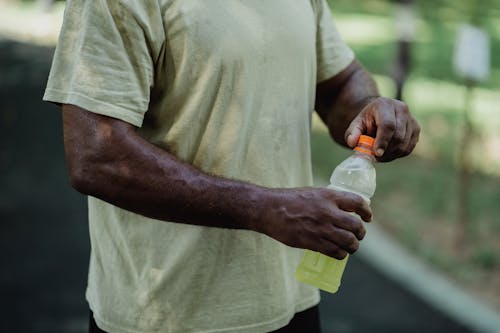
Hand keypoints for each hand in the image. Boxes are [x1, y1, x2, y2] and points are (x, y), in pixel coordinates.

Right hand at [257, 187, 371, 258]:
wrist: (269, 209)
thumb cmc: (289, 200)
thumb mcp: (312, 193)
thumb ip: (328, 201)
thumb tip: (344, 212)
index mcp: (328, 196)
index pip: (357, 203)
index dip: (366, 211)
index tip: (368, 217)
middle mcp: (327, 212)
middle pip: (356, 226)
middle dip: (360, 233)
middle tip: (358, 235)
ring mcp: (320, 228)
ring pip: (348, 242)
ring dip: (353, 246)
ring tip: (351, 246)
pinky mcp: (312, 242)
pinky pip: (335, 252)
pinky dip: (341, 254)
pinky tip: (339, 252)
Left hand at [345, 97, 419, 161]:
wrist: (379, 115)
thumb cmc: (367, 121)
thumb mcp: (356, 125)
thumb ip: (352, 133)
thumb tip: (352, 142)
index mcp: (385, 105)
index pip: (388, 125)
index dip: (383, 141)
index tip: (376, 153)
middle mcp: (402, 109)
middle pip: (398, 136)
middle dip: (386, 150)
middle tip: (375, 157)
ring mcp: (411, 119)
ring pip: (404, 144)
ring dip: (391, 154)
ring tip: (379, 154)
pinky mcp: (416, 130)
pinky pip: (408, 148)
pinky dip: (397, 154)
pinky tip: (387, 152)